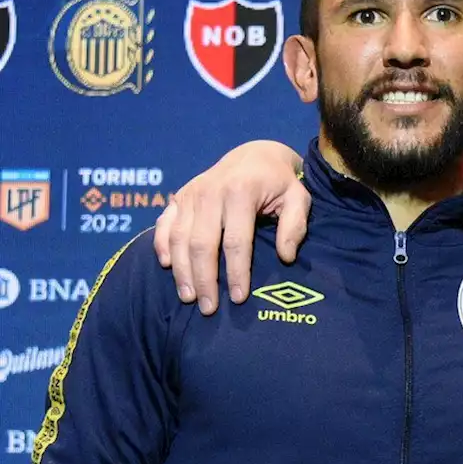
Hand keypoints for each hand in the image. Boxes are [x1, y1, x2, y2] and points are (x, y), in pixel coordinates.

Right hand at [154, 141, 309, 314]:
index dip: (236, 272)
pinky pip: (164, 225)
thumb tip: (285, 256)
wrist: (255, 155)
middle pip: (201, 244)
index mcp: (241, 192)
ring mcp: (190, 194)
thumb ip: (295, 225)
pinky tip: (167, 268)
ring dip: (181, 271)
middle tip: (209, 308)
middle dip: (204, 279)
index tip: (238, 298)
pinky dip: (162, 246)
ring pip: (178, 238)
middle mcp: (210, 192)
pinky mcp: (179, 197)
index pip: (236, 241)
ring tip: (189, 298)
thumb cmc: (280, 183)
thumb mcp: (299, 197)